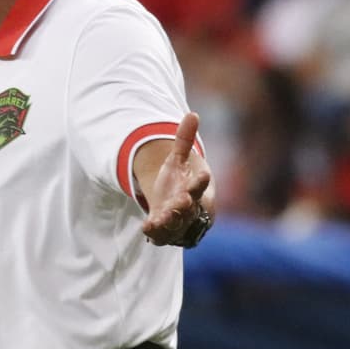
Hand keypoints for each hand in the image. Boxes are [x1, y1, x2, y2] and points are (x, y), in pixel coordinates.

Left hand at [140, 112, 214, 246]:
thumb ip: (183, 140)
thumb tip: (192, 114)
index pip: (200, 185)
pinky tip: (146, 226)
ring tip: (162, 218)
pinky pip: (161, 234)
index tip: (203, 175)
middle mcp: (189, 207)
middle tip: (182, 201)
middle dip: (185, 205)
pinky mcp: (164, 231)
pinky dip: (155, 232)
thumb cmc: (180, 183)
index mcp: (194, 189)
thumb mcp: (177, 160)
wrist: (179, 211)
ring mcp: (177, 221)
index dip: (200, 181)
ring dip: (170, 221)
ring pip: (176, 224)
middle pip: (189, 207)